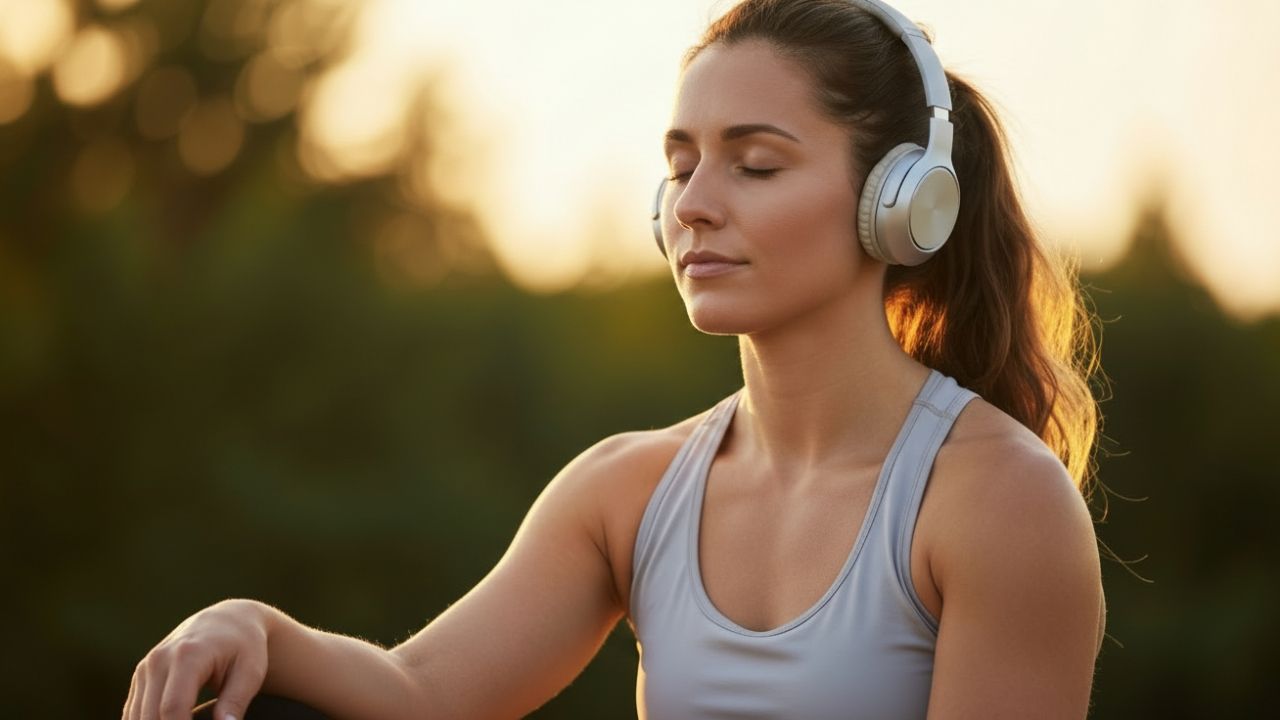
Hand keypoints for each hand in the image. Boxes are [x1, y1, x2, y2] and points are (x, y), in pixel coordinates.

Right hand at [123, 598, 271, 719]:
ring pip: (136, 718)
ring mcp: (145, 668)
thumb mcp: (251, 671)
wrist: (227, 622)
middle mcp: (159, 660)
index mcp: (187, 655)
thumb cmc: (244, 647)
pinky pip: (133, 713)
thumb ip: (236, 701)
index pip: (172, 708)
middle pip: (149, 716)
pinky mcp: (140, 677)